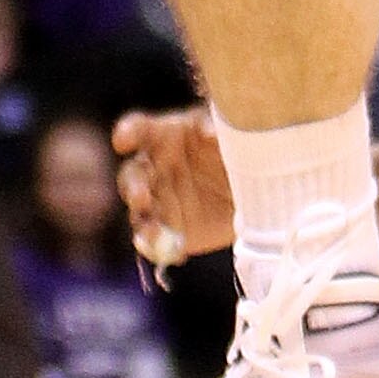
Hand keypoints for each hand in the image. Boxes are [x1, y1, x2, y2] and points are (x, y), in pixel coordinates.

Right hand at [113, 106, 232, 268]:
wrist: (255, 188)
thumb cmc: (236, 147)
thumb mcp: (229, 131)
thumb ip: (216, 126)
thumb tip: (208, 131)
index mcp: (165, 135)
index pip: (140, 131)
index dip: (128, 133)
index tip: (123, 138)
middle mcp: (155, 167)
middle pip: (132, 176)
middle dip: (132, 186)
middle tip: (141, 196)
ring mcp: (159, 200)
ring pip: (138, 211)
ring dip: (142, 220)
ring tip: (152, 230)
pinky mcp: (168, 228)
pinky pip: (153, 240)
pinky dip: (157, 246)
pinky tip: (172, 250)